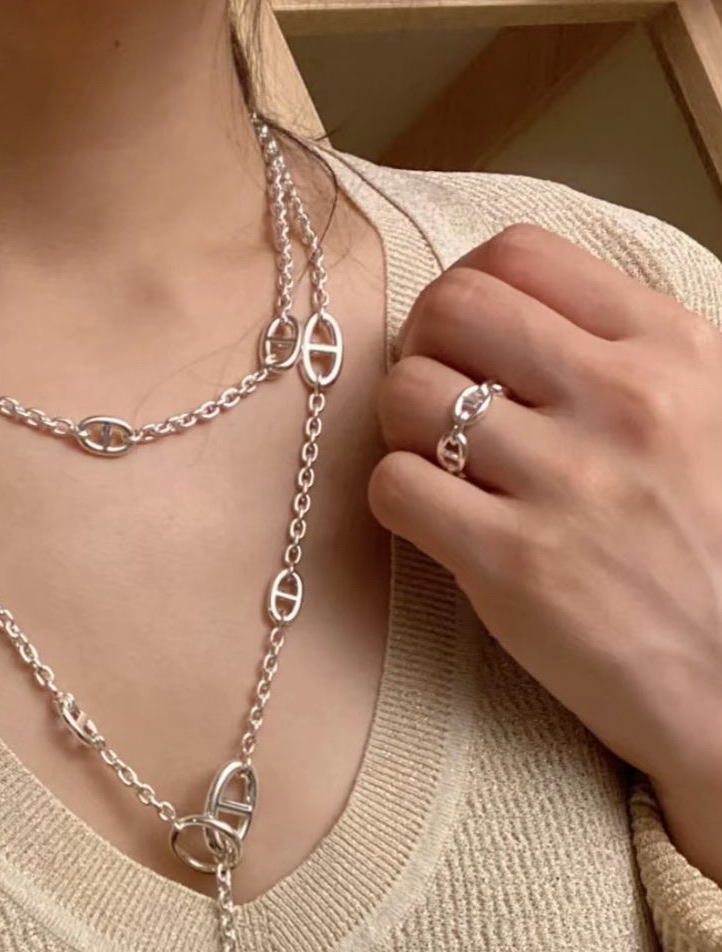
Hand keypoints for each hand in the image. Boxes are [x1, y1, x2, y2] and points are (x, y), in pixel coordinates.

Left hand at [368, 222, 721, 800]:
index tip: (466, 337)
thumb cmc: (715, 548)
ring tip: (436, 462)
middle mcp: (621, 402)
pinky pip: (395, 487)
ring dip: (402, 426)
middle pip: (451, 307)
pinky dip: (397, 496)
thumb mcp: (714, 415)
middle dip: (421, 344)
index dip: (467, 287)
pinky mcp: (512, 564)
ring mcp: (564, 483)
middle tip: (434, 395)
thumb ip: (634, 354)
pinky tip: (435, 517)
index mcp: (671, 351)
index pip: (522, 255)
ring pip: (408, 393)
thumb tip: (529, 314)